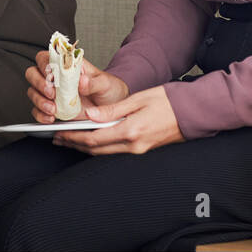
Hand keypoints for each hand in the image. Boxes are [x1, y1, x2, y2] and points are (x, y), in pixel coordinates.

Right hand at [25, 51, 128, 123]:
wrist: (112, 109)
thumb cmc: (108, 90)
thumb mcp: (106, 83)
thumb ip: (94, 82)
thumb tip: (81, 81)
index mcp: (67, 65)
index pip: (47, 57)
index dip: (44, 64)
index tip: (52, 75)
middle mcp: (56, 78)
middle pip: (33, 73)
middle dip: (39, 83)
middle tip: (51, 93)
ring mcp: (53, 94)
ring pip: (33, 92)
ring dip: (39, 101)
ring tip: (53, 109)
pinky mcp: (53, 109)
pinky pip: (37, 111)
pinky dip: (40, 115)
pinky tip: (50, 118)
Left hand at [51, 85, 184, 155]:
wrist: (193, 112)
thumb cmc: (169, 101)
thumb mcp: (138, 99)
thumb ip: (113, 109)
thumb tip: (91, 114)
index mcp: (131, 131)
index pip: (94, 139)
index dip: (74, 137)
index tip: (60, 133)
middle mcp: (134, 145)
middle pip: (96, 150)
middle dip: (75, 144)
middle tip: (58, 139)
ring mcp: (139, 150)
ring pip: (105, 153)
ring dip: (85, 147)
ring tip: (70, 140)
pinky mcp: (143, 150)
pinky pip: (115, 152)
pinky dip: (100, 148)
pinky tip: (92, 141)